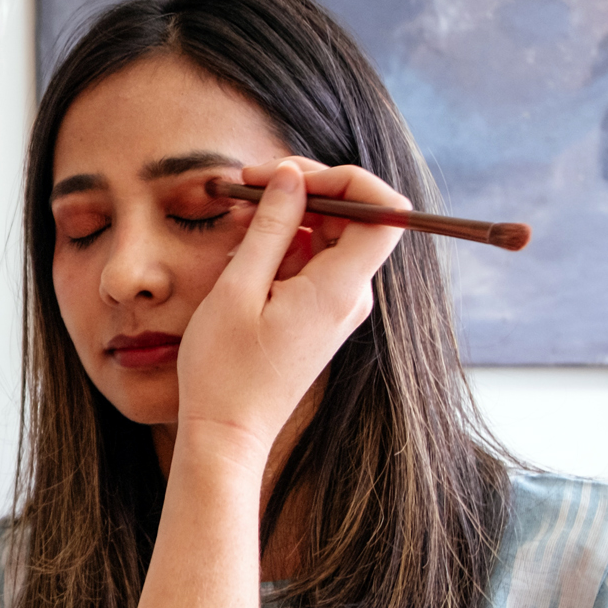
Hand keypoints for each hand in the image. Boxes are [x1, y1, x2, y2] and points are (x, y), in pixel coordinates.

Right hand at [175, 158, 405, 461]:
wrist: (227, 432)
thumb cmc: (224, 369)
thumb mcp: (237, 289)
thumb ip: (269, 227)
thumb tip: (290, 177)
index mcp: (339, 289)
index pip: (383, 212)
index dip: (346, 180)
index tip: (291, 175)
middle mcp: (350, 296)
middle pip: (353, 217)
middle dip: (305, 189)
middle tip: (248, 182)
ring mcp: (337, 307)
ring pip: (328, 237)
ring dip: (287, 217)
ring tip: (235, 220)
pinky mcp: (319, 316)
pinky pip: (312, 263)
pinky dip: (282, 246)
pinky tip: (241, 251)